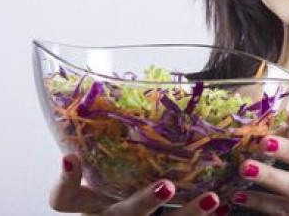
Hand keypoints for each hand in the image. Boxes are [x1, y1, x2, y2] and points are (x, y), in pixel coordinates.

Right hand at [49, 153, 225, 214]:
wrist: (141, 214)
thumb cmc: (124, 177)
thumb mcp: (114, 160)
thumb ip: (121, 136)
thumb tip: (158, 85)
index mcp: (91, 200)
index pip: (63, 199)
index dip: (65, 181)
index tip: (70, 157)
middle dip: (142, 203)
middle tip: (166, 186)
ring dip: (187, 215)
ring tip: (211, 198)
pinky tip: (225, 205)